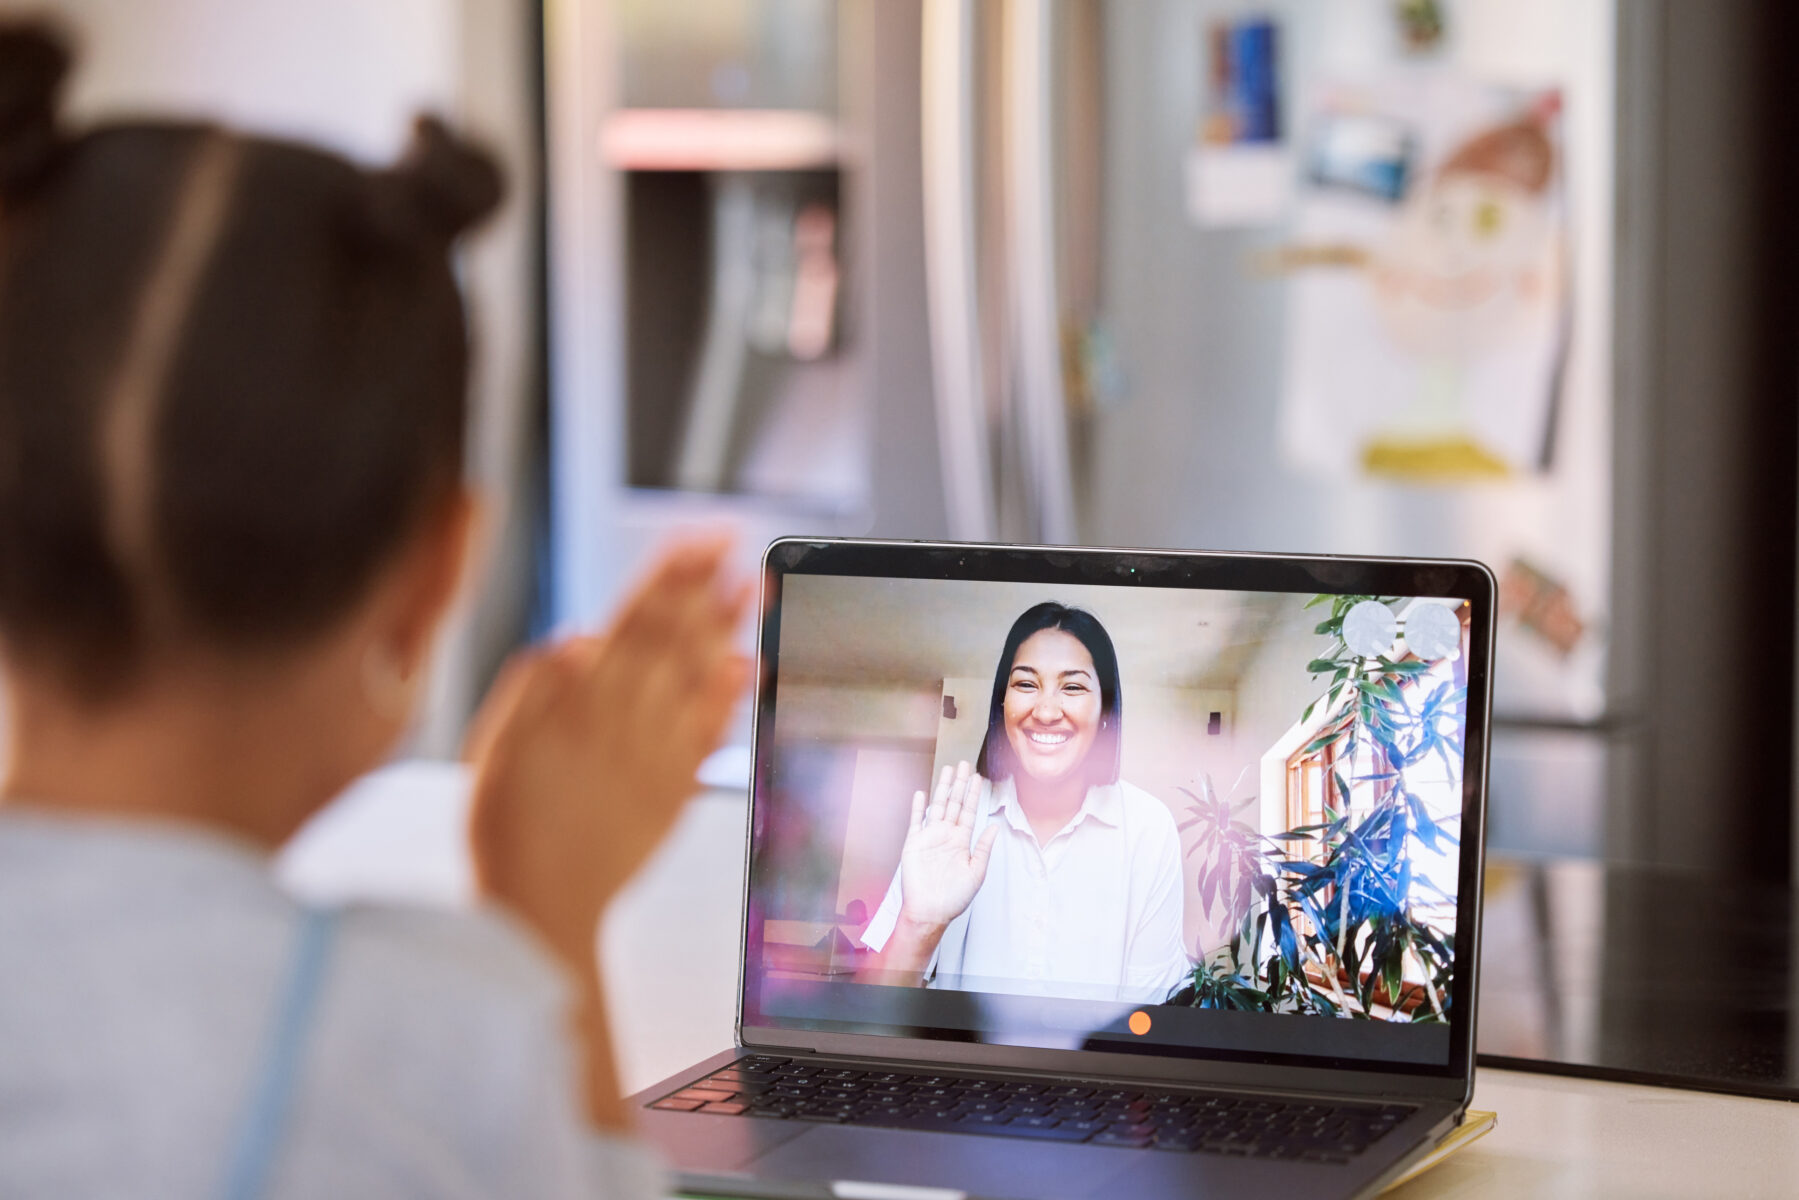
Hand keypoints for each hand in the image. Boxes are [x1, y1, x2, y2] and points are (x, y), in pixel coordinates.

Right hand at [464, 533, 750, 961]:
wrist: (536, 912)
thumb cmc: (507, 831)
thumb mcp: (495, 750)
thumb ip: (535, 691)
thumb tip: (575, 638)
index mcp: (575, 706)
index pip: (630, 622)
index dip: (667, 577)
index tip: (697, 540)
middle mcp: (621, 724)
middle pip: (670, 640)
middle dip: (703, 587)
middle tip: (736, 544)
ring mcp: (653, 757)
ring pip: (694, 679)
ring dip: (726, 629)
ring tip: (753, 588)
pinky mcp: (673, 792)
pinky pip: (708, 737)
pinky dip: (728, 700)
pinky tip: (747, 667)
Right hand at [897, 761, 999, 930]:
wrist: (930, 911)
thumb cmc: (954, 897)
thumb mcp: (976, 872)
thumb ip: (984, 848)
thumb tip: (994, 826)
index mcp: (962, 842)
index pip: (969, 812)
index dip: (974, 794)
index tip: (978, 778)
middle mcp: (946, 836)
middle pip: (954, 803)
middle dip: (959, 784)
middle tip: (964, 764)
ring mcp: (930, 837)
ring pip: (937, 806)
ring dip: (943, 788)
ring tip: (948, 770)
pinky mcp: (914, 843)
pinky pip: (916, 821)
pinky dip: (918, 807)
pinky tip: (922, 793)